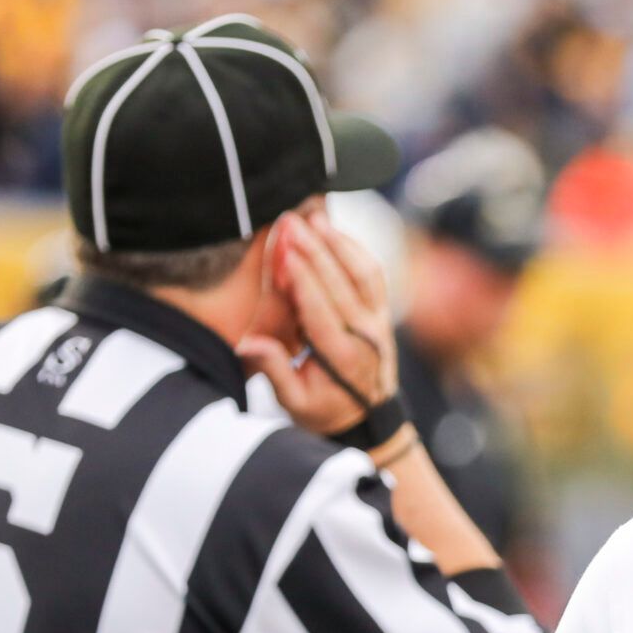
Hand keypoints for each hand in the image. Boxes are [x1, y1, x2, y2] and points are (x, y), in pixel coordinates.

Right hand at [238, 210, 399, 436]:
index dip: (301, 277)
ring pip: (362, 273)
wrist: (369, 416)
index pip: (319, 308)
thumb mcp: (294, 403)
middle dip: (314, 249)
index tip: (283, 249)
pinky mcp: (382, 311)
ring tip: (313, 216)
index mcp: (342, 356)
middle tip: (290, 221)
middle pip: (340, 283)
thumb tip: (250, 344)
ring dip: (338, 242)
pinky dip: (355, 249)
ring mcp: (379, 321)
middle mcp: (366, 335)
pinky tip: (332, 230)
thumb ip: (274, 372)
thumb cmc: (323, 409)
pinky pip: (373, 275)